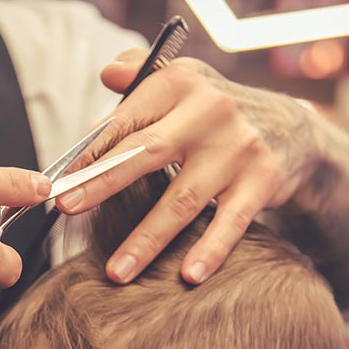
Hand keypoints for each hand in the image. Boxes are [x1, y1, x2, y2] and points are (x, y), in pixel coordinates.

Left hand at [56, 49, 316, 283]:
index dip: (88, 153)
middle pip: (144, 154)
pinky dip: (211, 250)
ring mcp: (237, 148)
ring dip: (145, 240)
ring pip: (181, 201)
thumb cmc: (214, 112)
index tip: (58, 180)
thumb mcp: (183, 82)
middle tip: (66, 208)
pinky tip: (188, 275)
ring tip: (116, 272)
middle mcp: (209, 111)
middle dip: (101, 183)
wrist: (290, 129)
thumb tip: (107, 73)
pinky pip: (230, 223)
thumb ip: (141, 75)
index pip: (123, 121)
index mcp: (179, 84)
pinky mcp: (262, 181)